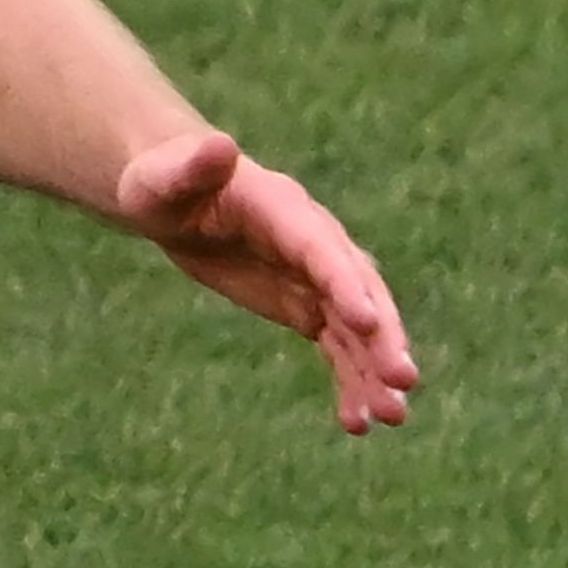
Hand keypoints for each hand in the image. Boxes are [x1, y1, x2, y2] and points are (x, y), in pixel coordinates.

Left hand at [115, 131, 418, 434]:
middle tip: (402, 381)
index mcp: (285, 210)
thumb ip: (191, 165)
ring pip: (358, 330)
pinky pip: (339, 348)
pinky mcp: (310, 307)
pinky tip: (356, 423)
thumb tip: (217, 144)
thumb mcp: (164, 177)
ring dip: (375, 372)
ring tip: (390, 418)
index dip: (345, 283)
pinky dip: (350, 382)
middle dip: (383, 336)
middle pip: (360, 292)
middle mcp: (315, 245)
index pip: (322, 249)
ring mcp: (318, 279)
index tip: (368, 322)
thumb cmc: (164, 183)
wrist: (178, 201)